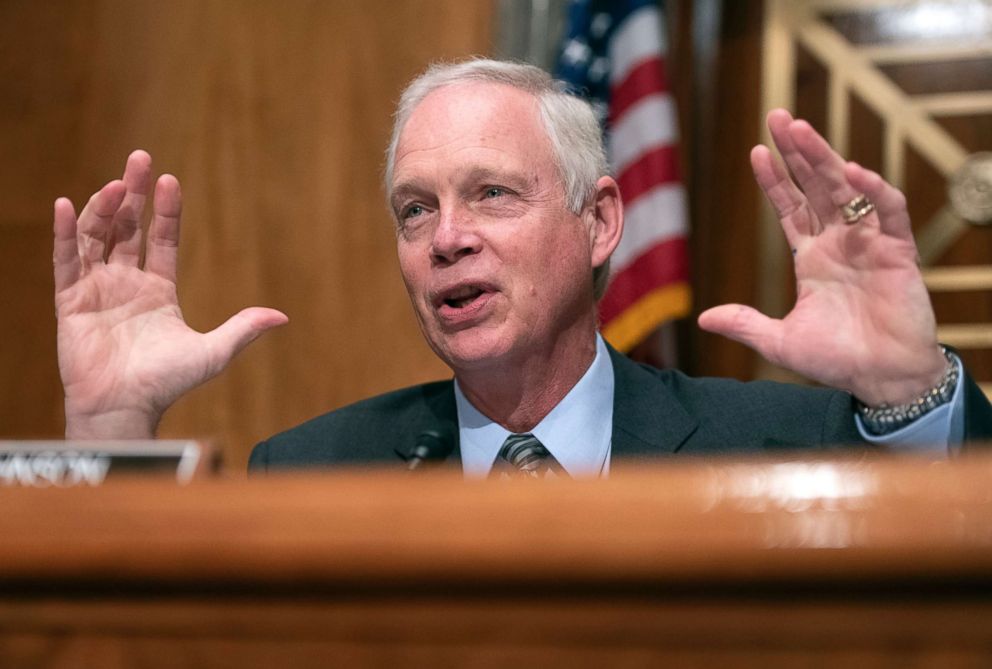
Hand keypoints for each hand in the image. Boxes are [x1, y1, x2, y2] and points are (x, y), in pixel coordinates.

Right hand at [55, 151, 287, 438]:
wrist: (127, 406)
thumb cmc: (167, 382)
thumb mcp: (214, 352)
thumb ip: (243, 328)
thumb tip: (282, 316)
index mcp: (158, 289)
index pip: (162, 239)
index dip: (165, 211)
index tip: (170, 180)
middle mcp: (126, 283)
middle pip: (128, 227)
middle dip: (133, 193)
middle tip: (140, 157)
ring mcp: (97, 289)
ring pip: (97, 237)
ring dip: (104, 208)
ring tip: (116, 183)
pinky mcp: (71, 301)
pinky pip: (65, 261)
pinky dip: (66, 233)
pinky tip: (66, 204)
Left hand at [698, 109, 944, 406]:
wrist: (883, 380)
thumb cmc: (837, 359)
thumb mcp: (780, 341)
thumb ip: (744, 324)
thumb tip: (702, 318)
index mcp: (812, 257)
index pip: (790, 208)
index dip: (774, 180)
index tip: (756, 151)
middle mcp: (840, 243)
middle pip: (815, 186)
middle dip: (798, 152)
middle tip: (778, 117)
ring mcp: (869, 244)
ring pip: (846, 190)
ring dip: (826, 158)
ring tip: (802, 130)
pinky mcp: (898, 253)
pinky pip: (888, 214)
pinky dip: (874, 192)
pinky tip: (854, 173)